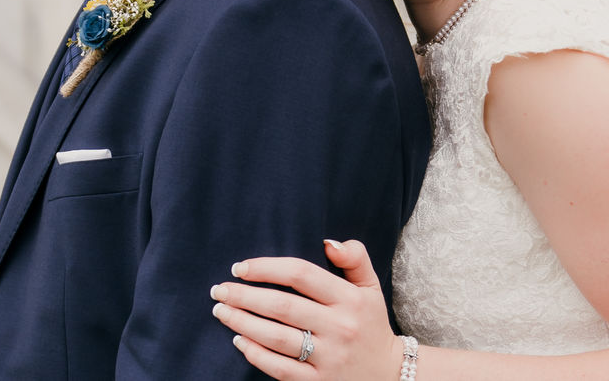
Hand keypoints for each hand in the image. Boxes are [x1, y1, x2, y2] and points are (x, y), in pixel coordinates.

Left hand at [211, 239, 401, 379]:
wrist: (389, 375)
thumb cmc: (370, 323)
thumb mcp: (370, 286)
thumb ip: (354, 257)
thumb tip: (327, 242)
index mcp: (350, 299)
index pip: (301, 274)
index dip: (267, 268)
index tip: (240, 267)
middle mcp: (339, 327)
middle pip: (282, 306)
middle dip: (244, 296)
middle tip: (219, 290)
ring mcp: (329, 358)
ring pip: (276, 337)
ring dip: (243, 322)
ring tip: (222, 311)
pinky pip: (280, 368)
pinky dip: (255, 354)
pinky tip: (239, 340)